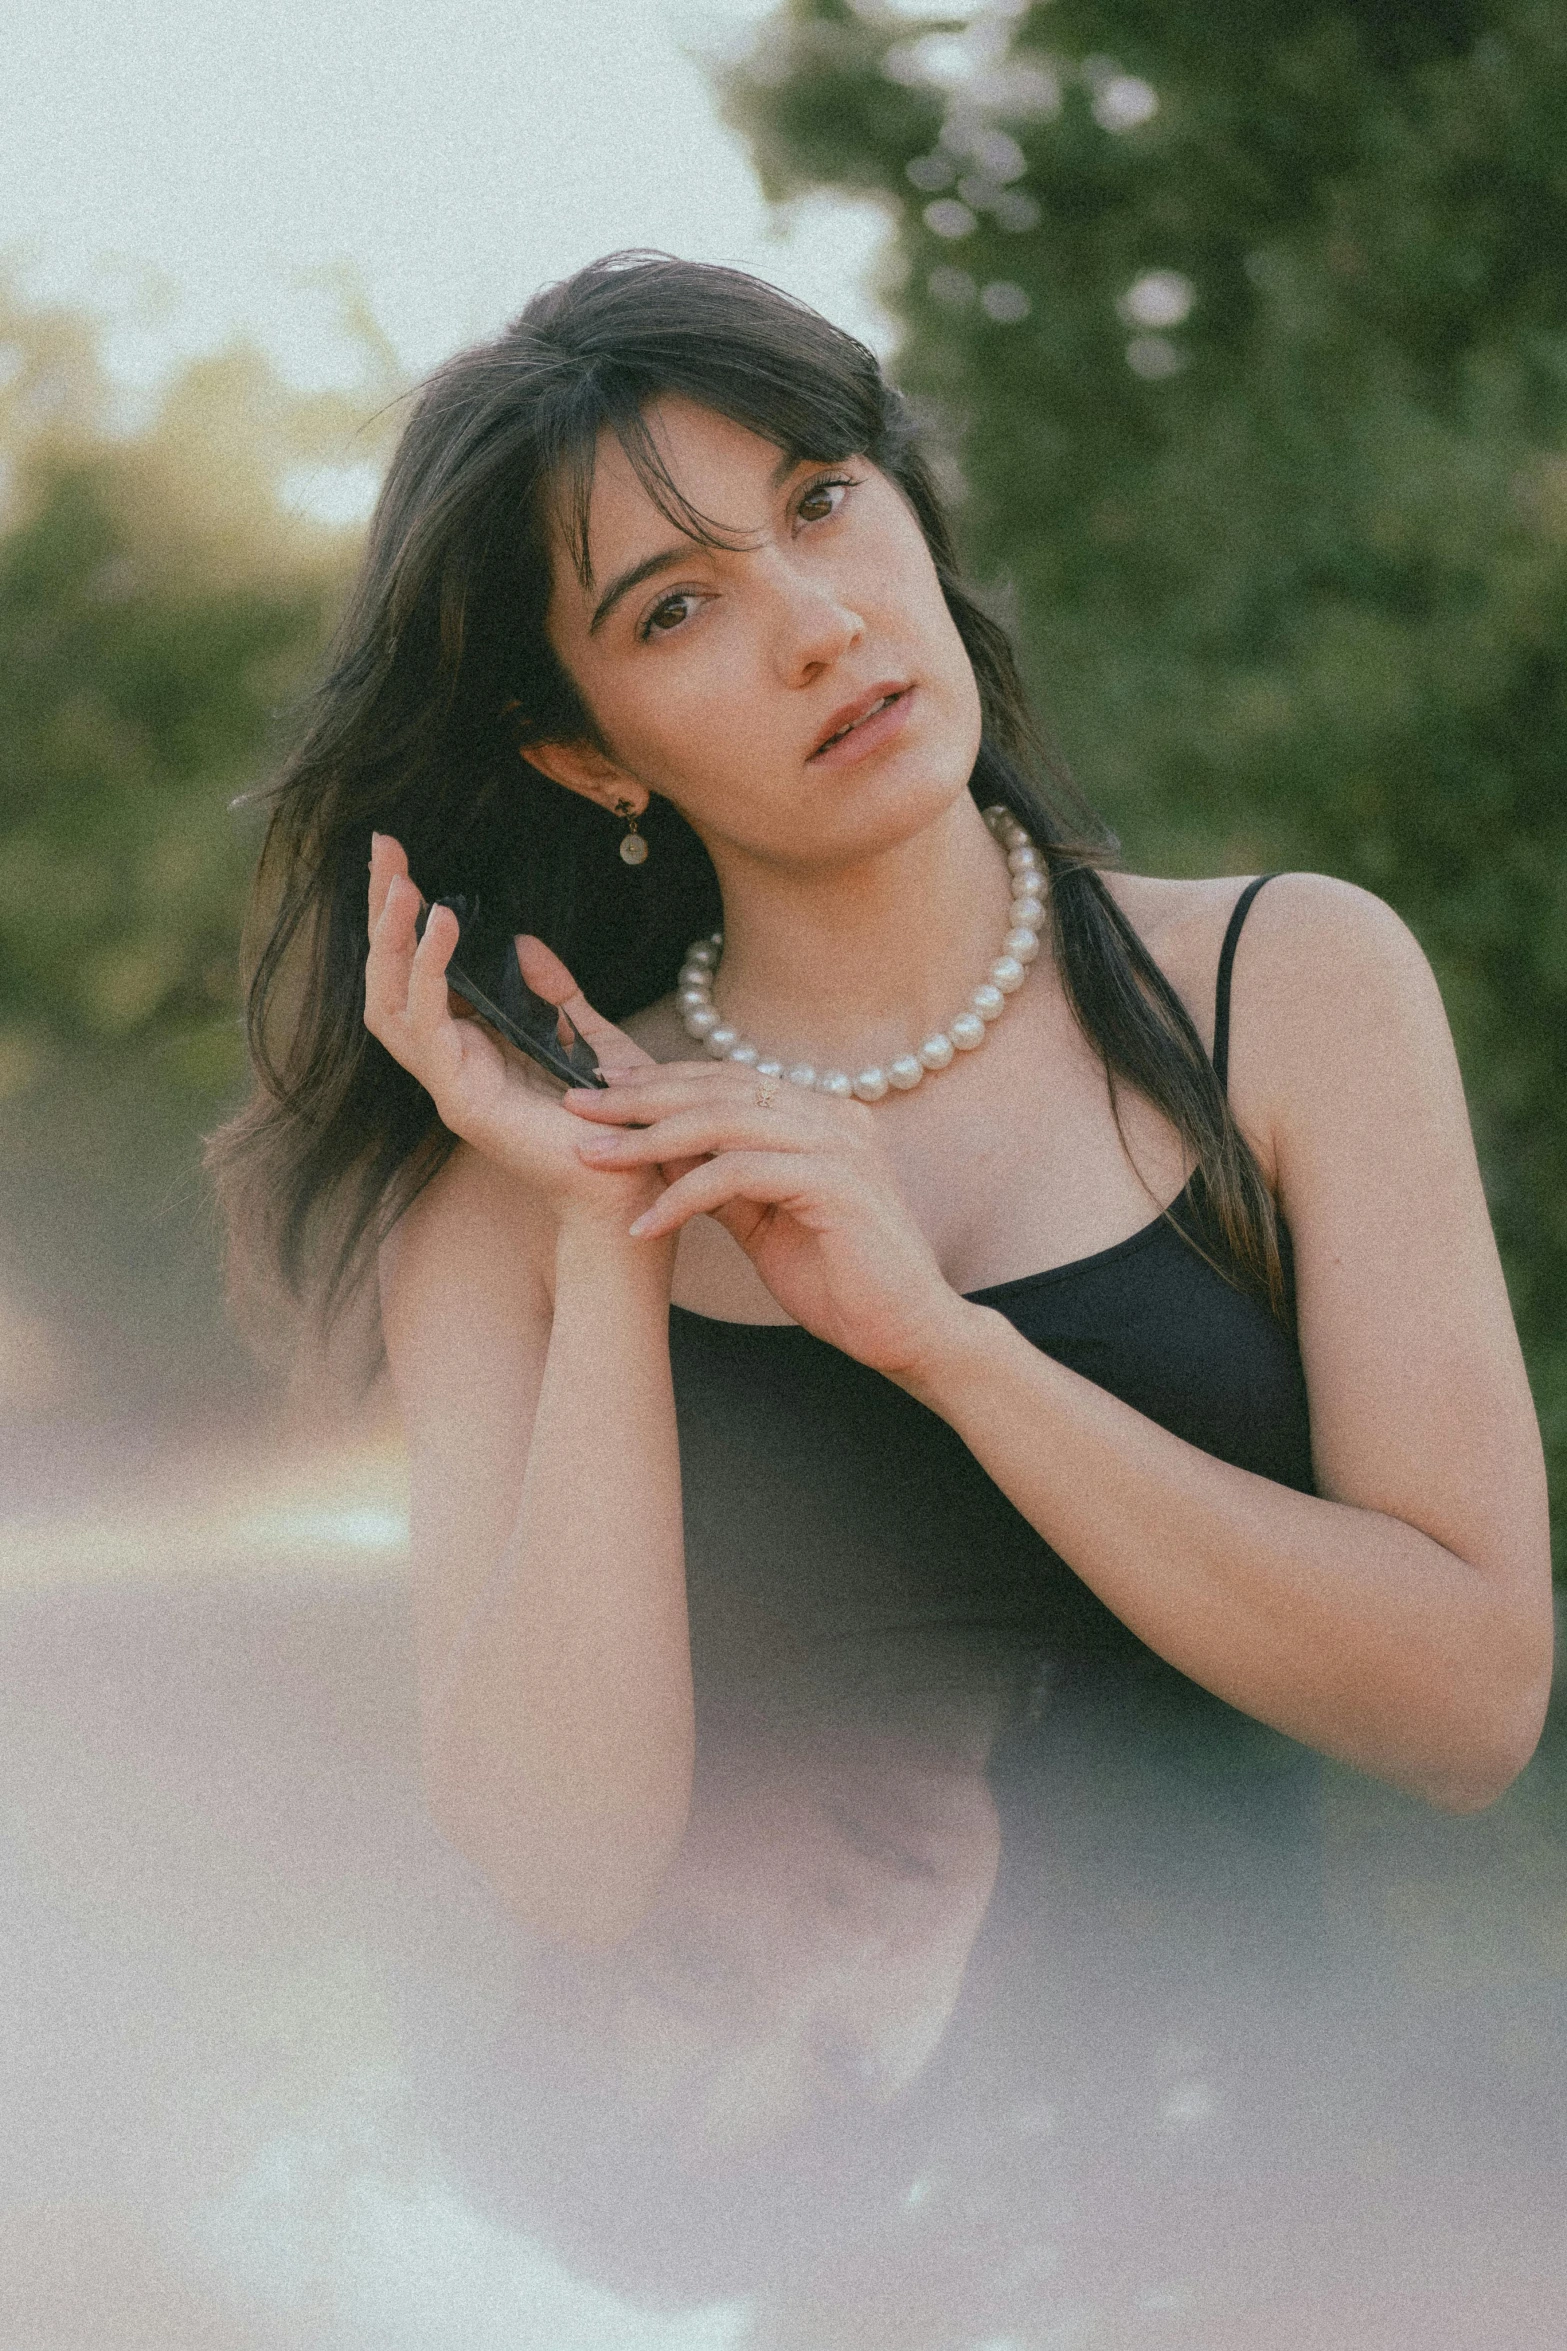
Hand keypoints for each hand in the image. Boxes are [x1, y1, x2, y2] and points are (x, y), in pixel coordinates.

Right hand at [363, 832, 677, 1234]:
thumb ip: (553, 992)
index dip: (402, 919)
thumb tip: (521, 942)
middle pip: (386, 980)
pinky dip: (430, 973)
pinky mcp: (463, 1101)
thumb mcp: (587, 1035)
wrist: (640, 1181)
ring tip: (404, 883)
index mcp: (470, 1049)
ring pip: (390, 1002)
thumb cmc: (619, 1119)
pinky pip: (430, 1026)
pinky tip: (441, 926)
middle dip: (382, 912)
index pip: (412, 975)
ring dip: (392, 938)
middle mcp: (448, 1066)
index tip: (400, 859)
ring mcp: (449, 1086)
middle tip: (383, 848)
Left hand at [564, 1060, 966, 1377]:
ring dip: (648, 1139)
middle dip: (641, 1096)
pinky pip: (739, 1174)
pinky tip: (644, 1224)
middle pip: (720, 1086)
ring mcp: (840, 1145)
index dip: (662, 1080)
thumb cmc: (841, 1281)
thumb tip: (658, 1153)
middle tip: (577, 1107)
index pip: (729, 1079)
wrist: (910, 1334)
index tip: (601, 1091)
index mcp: (822, 1116)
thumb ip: (723, 1181)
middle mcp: (834, 1117)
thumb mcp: (765, 1221)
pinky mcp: (836, 1183)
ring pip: (724, 1121)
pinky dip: (684, 1196)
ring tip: (592, 1158)